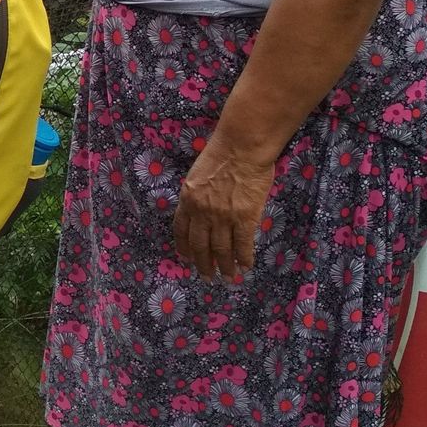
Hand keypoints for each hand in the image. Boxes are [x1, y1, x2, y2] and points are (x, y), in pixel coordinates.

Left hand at [173, 141, 275, 278]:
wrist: (241, 148)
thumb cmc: (221, 155)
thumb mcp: (196, 176)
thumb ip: (196, 196)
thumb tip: (200, 212)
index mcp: (187, 200)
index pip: (181, 230)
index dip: (184, 247)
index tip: (187, 259)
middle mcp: (201, 212)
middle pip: (200, 245)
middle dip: (203, 264)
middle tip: (207, 277)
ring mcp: (222, 216)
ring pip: (221, 249)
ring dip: (224, 266)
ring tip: (228, 277)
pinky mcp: (244, 217)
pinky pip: (243, 244)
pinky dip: (244, 258)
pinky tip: (246, 266)